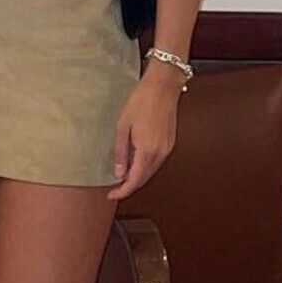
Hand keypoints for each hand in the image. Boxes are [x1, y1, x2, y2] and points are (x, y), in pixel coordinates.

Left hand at [107, 67, 183, 200]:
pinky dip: (145, 167)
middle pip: (144, 179)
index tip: (111, 195)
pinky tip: (135, 163)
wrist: (162, 87)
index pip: (134, 181)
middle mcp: (160, 153)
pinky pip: (156, 162)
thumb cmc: (141, 102)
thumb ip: (120, 152)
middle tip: (114, 188)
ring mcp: (167, 149)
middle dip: (129, 186)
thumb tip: (119, 173)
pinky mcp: (170, 143)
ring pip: (151, 171)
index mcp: (147, 151)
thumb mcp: (122, 127)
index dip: (122, 191)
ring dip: (137, 177)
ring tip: (122, 176)